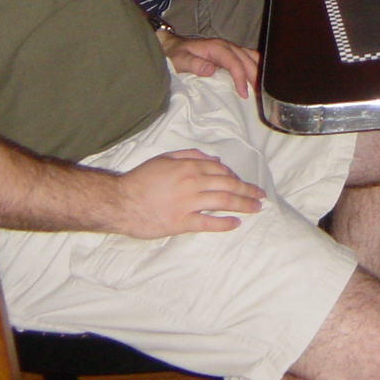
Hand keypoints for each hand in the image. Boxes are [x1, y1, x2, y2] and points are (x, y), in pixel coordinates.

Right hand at [111, 149, 264, 237]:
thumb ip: (190, 156)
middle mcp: (192, 183)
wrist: (119, 201)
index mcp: (188, 166)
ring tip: (255, 208)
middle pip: (228, 185)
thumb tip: (215, 160)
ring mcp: (187, 203)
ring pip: (223, 202)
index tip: (242, 183)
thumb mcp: (164, 159)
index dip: (235, 176)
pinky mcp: (181, 222)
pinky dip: (224, 223)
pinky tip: (235, 223)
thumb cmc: (140, 179)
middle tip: (260, 196)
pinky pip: (208, 222)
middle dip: (247, 190)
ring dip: (243, 204)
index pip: (221, 170)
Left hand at [160, 30, 261, 97]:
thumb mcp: (179, 60)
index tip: (243, 94)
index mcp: (216, 47)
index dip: (240, 77)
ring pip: (251, 56)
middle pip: (246, 59)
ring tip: (263, 89)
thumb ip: (193, 64)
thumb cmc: (176, 55)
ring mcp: (230, 48)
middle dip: (255, 76)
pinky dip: (256, 66)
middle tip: (260, 96)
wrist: (172, 46)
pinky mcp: (231, 53)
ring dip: (258, 71)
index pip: (234, 61)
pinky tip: (260, 79)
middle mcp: (226, 46)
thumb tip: (211, 69)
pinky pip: (248, 57)